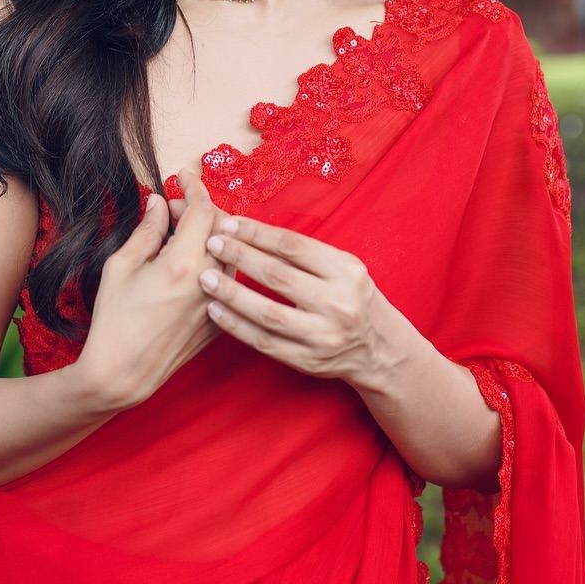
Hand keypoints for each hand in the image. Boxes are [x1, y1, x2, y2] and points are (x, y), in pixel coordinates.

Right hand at [74, 165, 237, 411]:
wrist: (122, 374)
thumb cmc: (113, 320)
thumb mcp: (120, 267)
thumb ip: (146, 231)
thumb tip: (159, 204)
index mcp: (182, 264)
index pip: (203, 210)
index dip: (194, 187)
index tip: (183, 175)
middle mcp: (208, 282)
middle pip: (222, 228)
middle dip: (200, 209)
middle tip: (172, 210)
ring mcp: (218, 303)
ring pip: (230, 253)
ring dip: (211, 236)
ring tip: (180, 237)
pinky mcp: (219, 321)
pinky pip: (227, 280)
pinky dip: (214, 262)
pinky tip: (188, 265)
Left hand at [194, 209, 393, 385]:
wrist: (378, 348)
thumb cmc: (353, 297)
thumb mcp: (343, 267)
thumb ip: (305, 253)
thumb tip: (253, 232)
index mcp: (345, 271)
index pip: (293, 246)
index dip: (257, 233)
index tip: (230, 224)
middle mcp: (337, 303)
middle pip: (278, 276)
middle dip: (240, 257)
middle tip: (212, 244)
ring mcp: (322, 335)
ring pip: (267, 312)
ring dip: (232, 294)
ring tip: (206, 278)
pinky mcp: (307, 360)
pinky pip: (264, 342)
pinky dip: (236, 326)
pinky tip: (216, 311)